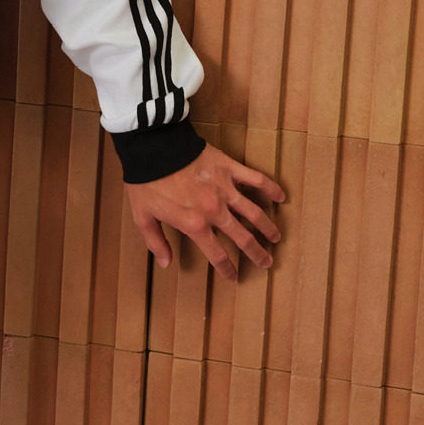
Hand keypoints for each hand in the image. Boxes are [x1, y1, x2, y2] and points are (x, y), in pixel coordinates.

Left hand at [125, 143, 284, 281]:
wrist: (152, 148)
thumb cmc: (145, 182)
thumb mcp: (143, 216)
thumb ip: (156, 242)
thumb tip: (166, 263)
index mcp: (194, 225)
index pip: (217, 255)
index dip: (227, 269)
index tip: (234, 276)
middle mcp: (214, 211)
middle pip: (243, 238)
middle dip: (257, 253)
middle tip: (266, 262)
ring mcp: (224, 189)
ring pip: (255, 213)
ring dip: (268, 227)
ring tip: (276, 237)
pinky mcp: (229, 168)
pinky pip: (256, 180)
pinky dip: (271, 188)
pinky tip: (280, 197)